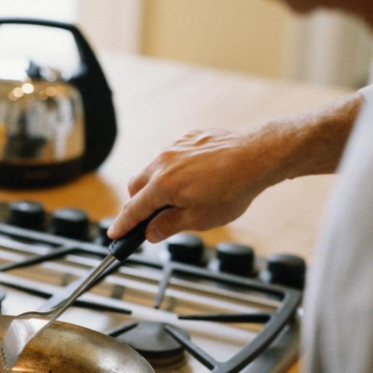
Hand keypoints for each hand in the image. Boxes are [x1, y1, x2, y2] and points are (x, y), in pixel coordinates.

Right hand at [108, 127, 285, 243]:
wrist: (258, 157)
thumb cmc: (232, 190)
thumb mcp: (200, 219)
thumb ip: (169, 225)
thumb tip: (150, 232)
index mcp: (162, 186)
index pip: (133, 210)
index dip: (122, 225)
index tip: (114, 234)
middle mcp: (163, 163)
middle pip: (135, 186)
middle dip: (138, 202)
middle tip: (154, 217)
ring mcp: (175, 147)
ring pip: (152, 169)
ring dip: (157, 185)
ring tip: (182, 196)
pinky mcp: (189, 138)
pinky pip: (172, 156)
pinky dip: (174, 169)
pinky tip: (196, 178)